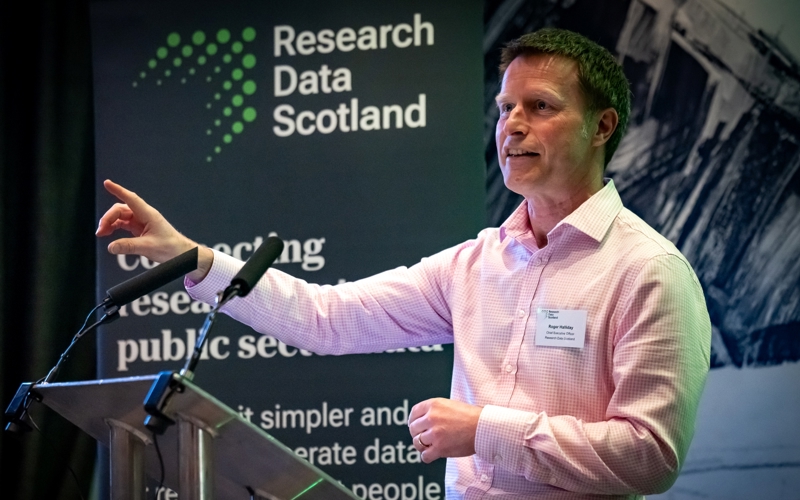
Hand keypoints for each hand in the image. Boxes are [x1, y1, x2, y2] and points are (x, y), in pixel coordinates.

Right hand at [96, 179, 213, 281]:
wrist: (181, 253)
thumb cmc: (171, 247)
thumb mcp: (148, 247)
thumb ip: (128, 246)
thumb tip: (111, 247)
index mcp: (149, 215)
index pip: (131, 199)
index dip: (118, 190)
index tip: (107, 183)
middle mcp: (144, 215)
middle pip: (121, 209)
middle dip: (108, 217)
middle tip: (100, 231)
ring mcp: (141, 221)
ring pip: (120, 217)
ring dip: (110, 223)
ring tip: (101, 233)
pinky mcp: (139, 229)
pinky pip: (123, 224)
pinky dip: (114, 227)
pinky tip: (108, 233)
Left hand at [407, 398, 481, 462]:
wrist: (483, 427)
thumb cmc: (470, 416)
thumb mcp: (450, 405)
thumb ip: (435, 411)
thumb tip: (422, 420)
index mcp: (433, 405)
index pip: (413, 413)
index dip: (413, 421)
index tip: (416, 426)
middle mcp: (431, 417)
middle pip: (413, 428)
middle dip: (417, 433)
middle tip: (425, 437)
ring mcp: (435, 433)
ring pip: (417, 442)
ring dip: (422, 445)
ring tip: (430, 446)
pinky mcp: (440, 448)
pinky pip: (424, 456)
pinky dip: (427, 457)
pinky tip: (433, 454)